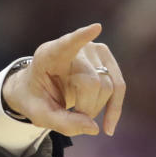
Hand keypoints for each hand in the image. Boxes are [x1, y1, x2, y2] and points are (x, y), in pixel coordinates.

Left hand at [2, 23, 125, 136]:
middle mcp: (72, 48)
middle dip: (85, 107)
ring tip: (78, 113)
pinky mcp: (106, 60)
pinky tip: (109, 127)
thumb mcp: (38, 114)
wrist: (40, 90)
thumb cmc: (35, 98)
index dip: (81, 37)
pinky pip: (119, 87)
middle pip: (92, 82)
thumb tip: (93, 128)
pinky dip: (114, 109)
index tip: (95, 28)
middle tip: (70, 116)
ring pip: (108, 86)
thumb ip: (61, 122)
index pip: (66, 44)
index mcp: (47, 55)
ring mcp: (92, 51)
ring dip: (96, 108)